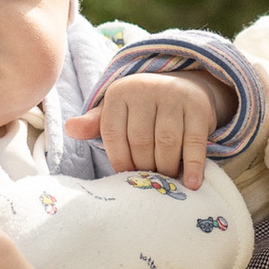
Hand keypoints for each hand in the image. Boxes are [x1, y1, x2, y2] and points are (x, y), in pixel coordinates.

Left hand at [65, 66, 228, 189]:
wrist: (184, 85)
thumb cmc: (143, 107)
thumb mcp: (117, 112)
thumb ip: (95, 124)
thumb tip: (70, 128)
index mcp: (120, 93)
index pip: (112, 133)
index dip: (118, 160)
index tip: (126, 176)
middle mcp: (145, 90)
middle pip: (140, 140)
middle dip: (144, 166)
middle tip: (149, 181)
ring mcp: (173, 96)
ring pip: (166, 142)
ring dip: (166, 168)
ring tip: (167, 181)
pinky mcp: (197, 106)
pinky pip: (194, 142)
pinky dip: (194, 166)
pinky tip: (192, 184)